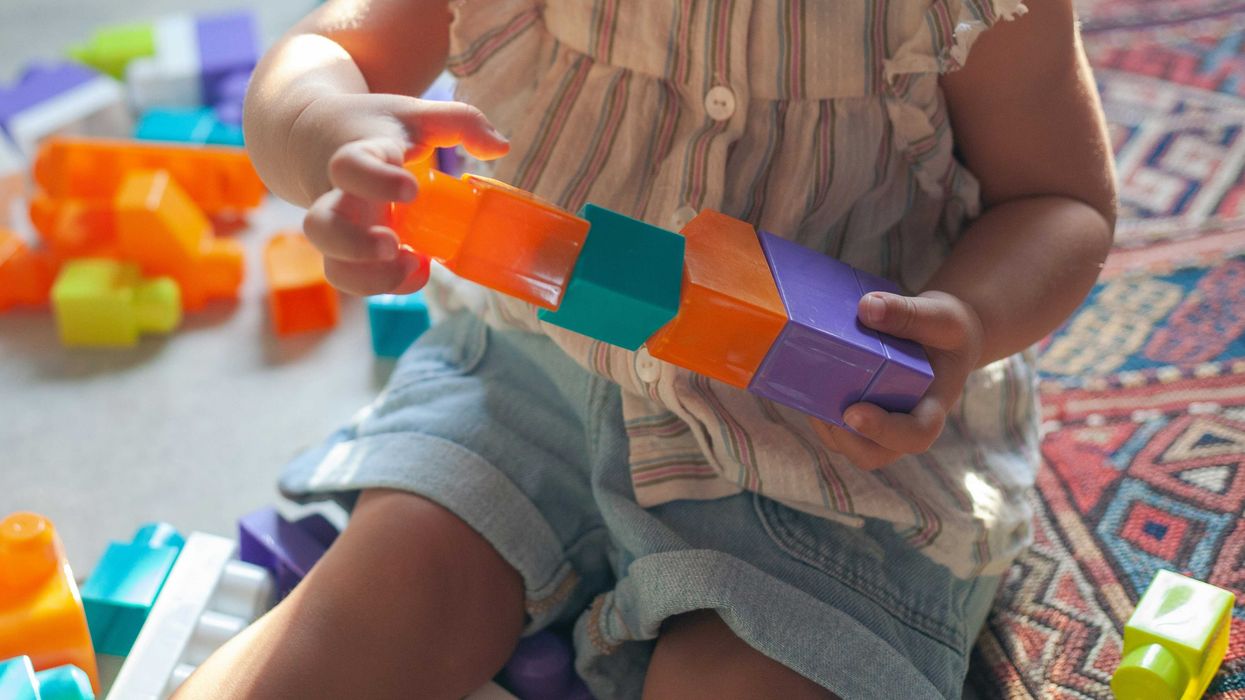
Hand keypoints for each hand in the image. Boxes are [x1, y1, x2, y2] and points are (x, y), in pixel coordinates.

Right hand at [297, 94, 508, 295]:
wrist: (314, 135)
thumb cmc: (373, 126)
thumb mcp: (416, 113)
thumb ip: (461, 120)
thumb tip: (500, 148)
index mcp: (354, 155)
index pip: (350, 167)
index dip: (376, 181)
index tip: (411, 189)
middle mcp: (337, 196)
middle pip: (321, 227)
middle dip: (354, 244)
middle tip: (392, 244)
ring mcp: (338, 228)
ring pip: (332, 265)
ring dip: (368, 277)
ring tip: (410, 264)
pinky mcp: (346, 250)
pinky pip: (353, 278)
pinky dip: (384, 284)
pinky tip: (416, 269)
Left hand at [810, 290, 983, 469]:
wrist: (940, 336)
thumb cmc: (945, 331)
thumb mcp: (940, 316)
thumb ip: (910, 314)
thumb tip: (867, 308)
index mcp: (932, 408)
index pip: (915, 435)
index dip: (883, 431)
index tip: (854, 413)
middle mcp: (903, 424)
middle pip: (873, 454)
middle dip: (844, 438)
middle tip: (822, 410)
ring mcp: (878, 422)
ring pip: (846, 443)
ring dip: (824, 424)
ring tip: (808, 389)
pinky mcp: (856, 412)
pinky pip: (833, 424)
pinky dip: (816, 409)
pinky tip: (803, 380)